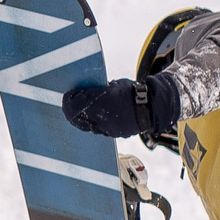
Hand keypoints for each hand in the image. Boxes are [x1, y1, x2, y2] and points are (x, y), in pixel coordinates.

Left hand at [62, 75, 181, 138]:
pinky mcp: (113, 134)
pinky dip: (94, 123)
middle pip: (76, 118)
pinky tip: (96, 117)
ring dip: (82, 118)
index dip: (69, 100)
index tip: (69, 95)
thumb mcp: (112, 86)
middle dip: (72, 111)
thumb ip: (98, 90)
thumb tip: (85, 92)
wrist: (151, 107)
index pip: (72, 105)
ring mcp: (106, 128)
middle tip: (71, 103)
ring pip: (86, 125)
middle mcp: (100, 118)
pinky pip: (98, 129)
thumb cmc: (132, 92)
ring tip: (84, 110)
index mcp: (98, 102)